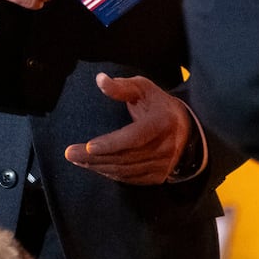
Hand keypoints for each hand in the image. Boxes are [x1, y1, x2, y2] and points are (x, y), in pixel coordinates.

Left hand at [64, 73, 190, 184]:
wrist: (187, 129)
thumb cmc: (159, 105)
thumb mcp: (144, 89)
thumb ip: (122, 87)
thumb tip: (100, 79)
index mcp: (161, 123)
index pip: (134, 138)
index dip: (111, 144)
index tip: (88, 146)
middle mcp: (164, 147)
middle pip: (125, 157)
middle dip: (95, 158)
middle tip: (70, 154)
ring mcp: (162, 165)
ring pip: (126, 171)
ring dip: (99, 167)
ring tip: (77, 160)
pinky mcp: (158, 176)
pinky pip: (130, 179)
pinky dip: (111, 174)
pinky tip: (95, 167)